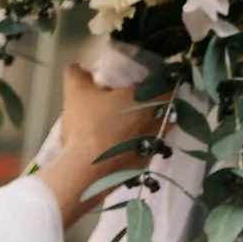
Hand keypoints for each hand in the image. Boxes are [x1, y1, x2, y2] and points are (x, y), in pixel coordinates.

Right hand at [43, 63, 163, 227]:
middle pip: (166, 107)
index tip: (148, 80)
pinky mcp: (144, 165)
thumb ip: (77, 74)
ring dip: (149, 126)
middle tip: (137, 103)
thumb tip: (77, 67)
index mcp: (147, 98)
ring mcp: (152, 144)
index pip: (167, 81)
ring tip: (131, 126)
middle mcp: (157, 120)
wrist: (84, 174)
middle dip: (155, 104)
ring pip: (159, 129)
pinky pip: (148, 150)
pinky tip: (123, 148)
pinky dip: (140, 146)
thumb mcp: (76, 94)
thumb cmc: (86, 128)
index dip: (159, 79)